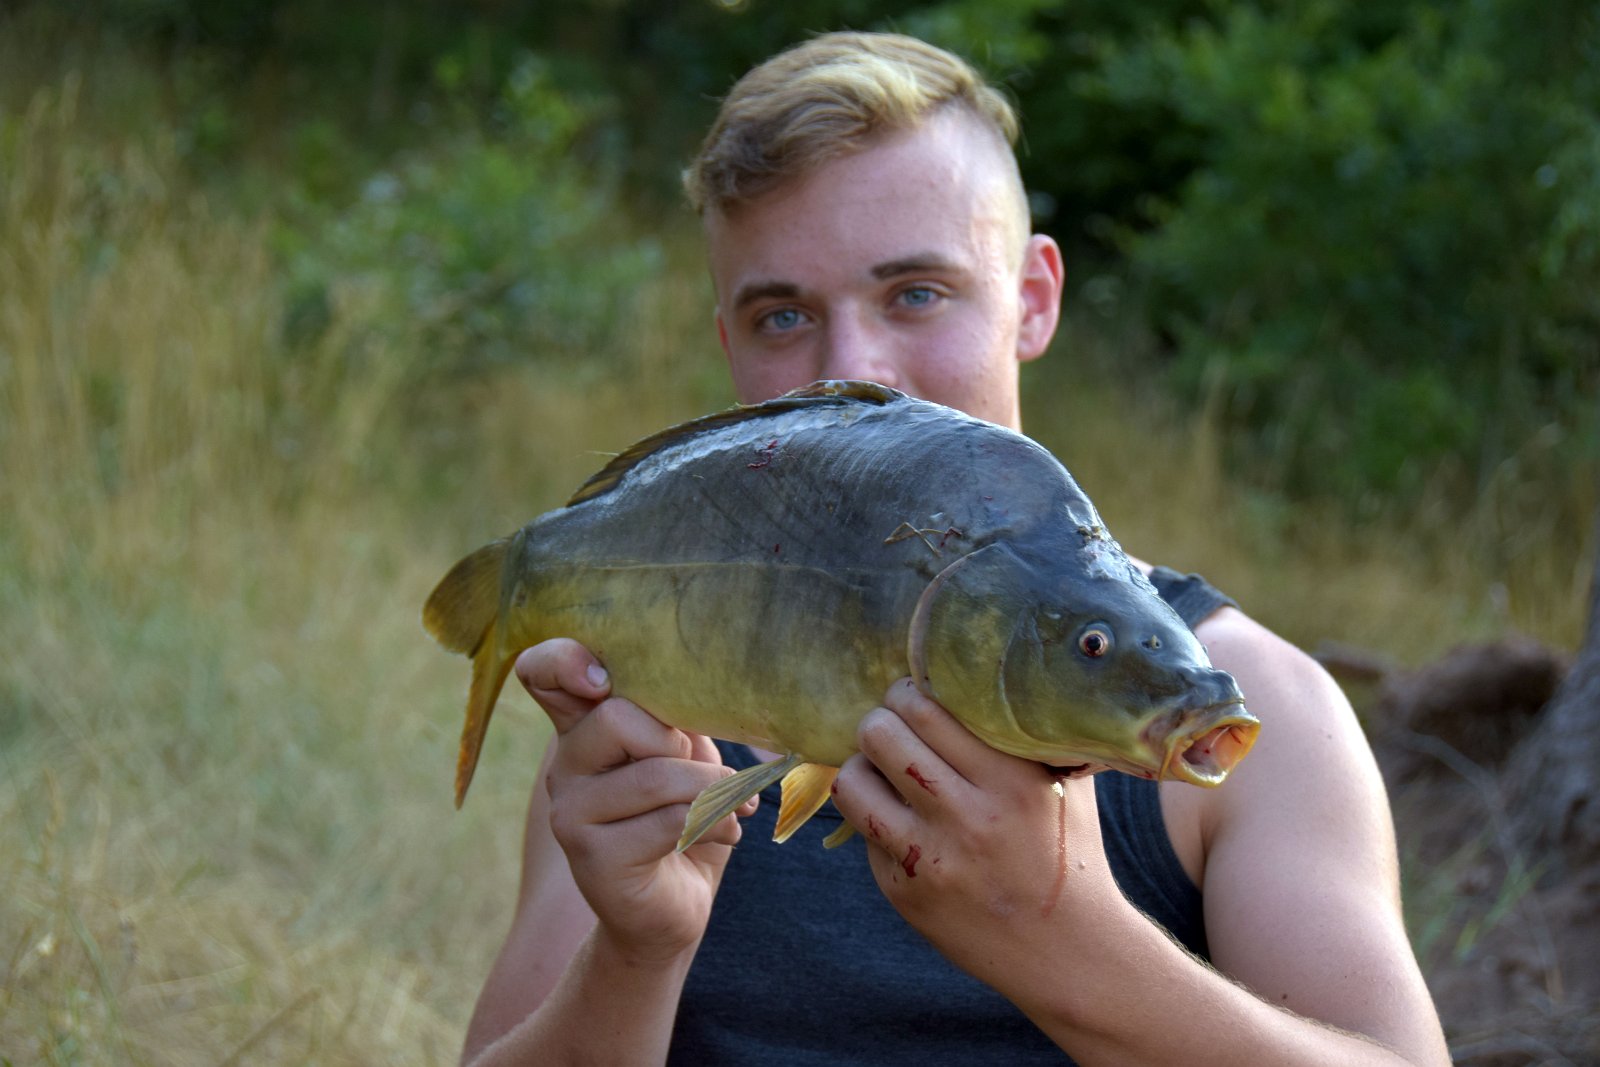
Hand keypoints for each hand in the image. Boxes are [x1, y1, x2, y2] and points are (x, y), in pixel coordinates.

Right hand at [516, 639, 755, 963]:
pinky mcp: (592, 859)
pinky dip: (716, 821)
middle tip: (707, 771)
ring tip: (737, 802)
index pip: (543, 673)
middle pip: (614, 717)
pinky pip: (669, 821)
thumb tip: (695, 705)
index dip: (565, 661)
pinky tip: (729, 831)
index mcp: (583, 729)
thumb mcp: (686, 756)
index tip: (602, 678)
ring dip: (712, 788)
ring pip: (653, 775)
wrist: (673, 908)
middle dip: (677, 741)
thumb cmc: (684, 819)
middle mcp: (565, 767)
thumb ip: (676, 722)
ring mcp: (570, 814)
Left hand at [830, 678, 1124, 993]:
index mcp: (1012, 781)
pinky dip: (873, 815)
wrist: (1069, 952)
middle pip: (881, 734)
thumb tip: (988, 673)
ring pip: (855, 781)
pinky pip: (863, 831)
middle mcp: (968, 818)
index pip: (927, 707)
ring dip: (862, 765)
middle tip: (892, 726)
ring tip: (882, 768)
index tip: (915, 694)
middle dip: (879, 721)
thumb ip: (1031, 733)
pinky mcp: (904, 892)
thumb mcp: (1066, 785)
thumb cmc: (1068, 852)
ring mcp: (931, 859)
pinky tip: (898, 817)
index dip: (908, 691)